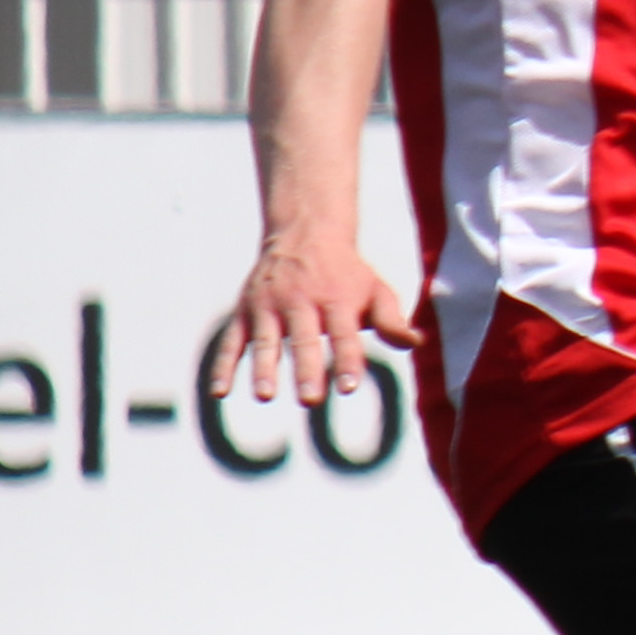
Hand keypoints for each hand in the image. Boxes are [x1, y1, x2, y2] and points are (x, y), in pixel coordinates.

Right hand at [212, 232, 417, 406]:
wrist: (305, 234)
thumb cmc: (348, 274)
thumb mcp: (376, 290)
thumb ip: (392, 320)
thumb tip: (416, 343)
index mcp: (337, 299)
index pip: (344, 334)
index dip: (347, 360)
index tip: (349, 387)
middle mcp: (301, 301)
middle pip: (305, 339)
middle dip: (307, 369)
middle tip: (311, 400)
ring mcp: (269, 306)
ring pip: (266, 340)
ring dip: (264, 368)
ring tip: (266, 396)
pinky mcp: (245, 311)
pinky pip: (232, 340)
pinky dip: (224, 365)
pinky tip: (219, 392)